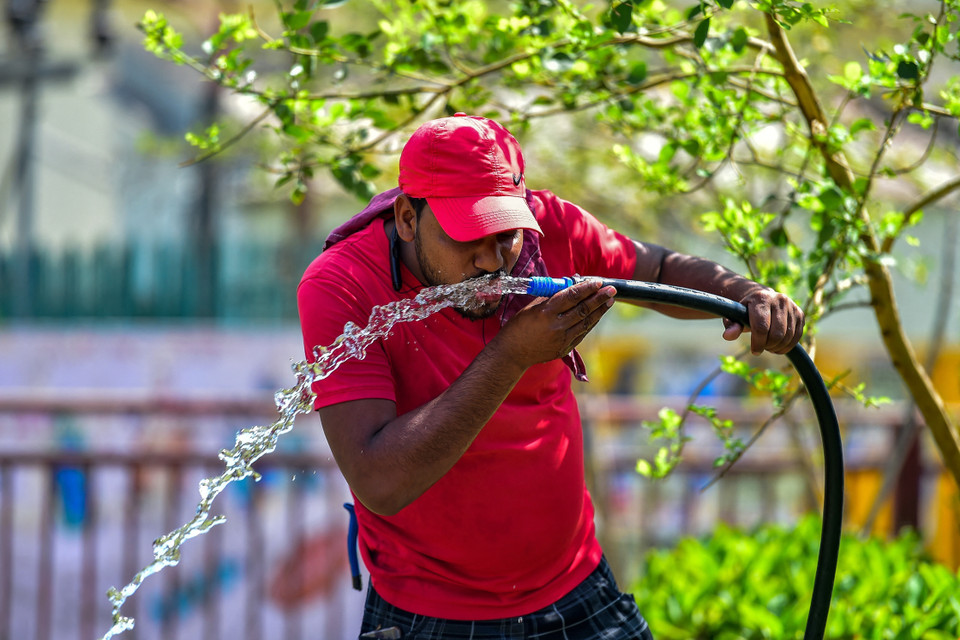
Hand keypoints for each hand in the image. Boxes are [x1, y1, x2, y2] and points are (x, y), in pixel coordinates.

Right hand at [492, 279, 615, 368]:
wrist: (512, 352)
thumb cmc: (519, 326)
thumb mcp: (532, 307)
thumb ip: (552, 297)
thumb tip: (570, 285)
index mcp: (547, 312)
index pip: (572, 296)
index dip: (587, 288)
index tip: (598, 282)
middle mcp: (557, 326)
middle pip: (583, 309)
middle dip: (600, 298)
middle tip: (612, 290)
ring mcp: (562, 339)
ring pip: (586, 322)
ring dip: (599, 311)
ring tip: (609, 301)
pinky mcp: (564, 349)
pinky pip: (581, 333)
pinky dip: (590, 323)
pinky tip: (597, 315)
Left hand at [722, 288, 804, 354]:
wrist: (763, 299)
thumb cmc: (746, 311)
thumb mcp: (736, 316)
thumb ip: (732, 325)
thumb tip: (728, 336)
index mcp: (761, 298)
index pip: (761, 327)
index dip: (758, 343)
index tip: (754, 351)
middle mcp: (779, 300)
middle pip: (776, 334)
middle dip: (768, 346)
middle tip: (761, 348)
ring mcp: (792, 306)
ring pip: (788, 337)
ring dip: (777, 347)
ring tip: (768, 347)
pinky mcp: (800, 314)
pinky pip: (797, 336)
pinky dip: (787, 346)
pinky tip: (778, 346)